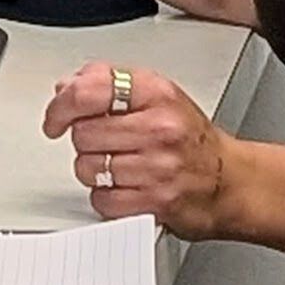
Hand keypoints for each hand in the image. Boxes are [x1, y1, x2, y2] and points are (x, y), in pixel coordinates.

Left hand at [46, 60, 245, 238]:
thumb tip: (67, 87)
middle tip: (103, 143)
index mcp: (156, 93)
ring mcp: (157, 166)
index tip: (56, 117)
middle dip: (85, 140)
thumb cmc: (191, 138)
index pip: (90, 90)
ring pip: (88, 167)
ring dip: (93, 169)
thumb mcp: (157, 94)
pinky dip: (105, 196)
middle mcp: (158, 127)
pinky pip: (101, 199)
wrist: (229, 181)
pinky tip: (123, 186)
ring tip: (116, 164)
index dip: (62, 105)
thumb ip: (109, 83)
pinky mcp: (155, 201)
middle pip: (83, 132)